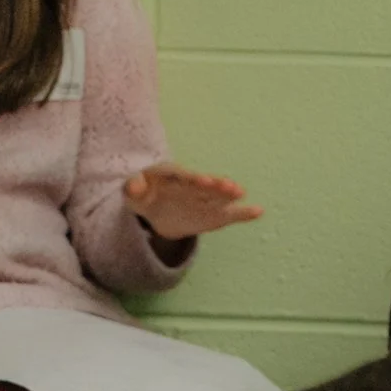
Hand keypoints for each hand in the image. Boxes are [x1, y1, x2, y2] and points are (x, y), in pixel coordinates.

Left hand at [122, 163, 261, 240]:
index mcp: (174, 176)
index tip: (203, 181)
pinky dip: (244, 213)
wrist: (158, 211)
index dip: (193, 179)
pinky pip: (231, 214)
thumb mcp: (133, 194)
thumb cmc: (144, 197)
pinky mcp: (215, 214)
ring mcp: (207, 199)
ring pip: (219, 197)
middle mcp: (194, 185)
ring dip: (230, 194)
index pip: (184, 177)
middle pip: (206, 185)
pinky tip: (258, 211)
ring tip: (241, 193)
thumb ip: (132, 188)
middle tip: (229, 186)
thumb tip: (135, 186)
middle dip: (216, 185)